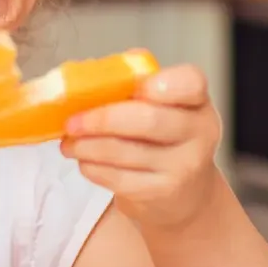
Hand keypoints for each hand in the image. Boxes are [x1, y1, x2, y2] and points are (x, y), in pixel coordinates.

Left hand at [59, 64, 225, 229]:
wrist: (185, 193)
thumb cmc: (163, 139)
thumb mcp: (162, 107)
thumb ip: (133, 84)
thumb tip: (87, 73)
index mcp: (196, 101)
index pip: (190, 83)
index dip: (164, 83)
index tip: (137, 87)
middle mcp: (198, 133)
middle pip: (147, 119)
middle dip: (101, 119)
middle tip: (72, 121)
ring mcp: (183, 166)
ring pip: (124, 151)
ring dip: (86, 146)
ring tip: (69, 143)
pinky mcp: (162, 193)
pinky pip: (117, 178)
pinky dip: (92, 167)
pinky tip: (84, 160)